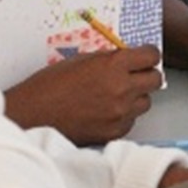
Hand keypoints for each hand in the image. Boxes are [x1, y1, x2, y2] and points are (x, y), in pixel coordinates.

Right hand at [4, 46, 163, 144]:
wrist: (31, 116)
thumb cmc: (49, 87)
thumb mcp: (80, 61)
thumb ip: (107, 60)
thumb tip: (126, 59)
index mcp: (113, 66)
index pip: (151, 56)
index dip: (148, 55)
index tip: (144, 57)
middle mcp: (121, 89)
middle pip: (156, 80)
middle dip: (147, 75)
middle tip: (135, 75)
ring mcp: (119, 114)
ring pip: (145, 103)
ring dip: (136, 97)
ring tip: (115, 95)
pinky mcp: (114, 132)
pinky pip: (131, 121)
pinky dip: (123, 116)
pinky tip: (105, 111)